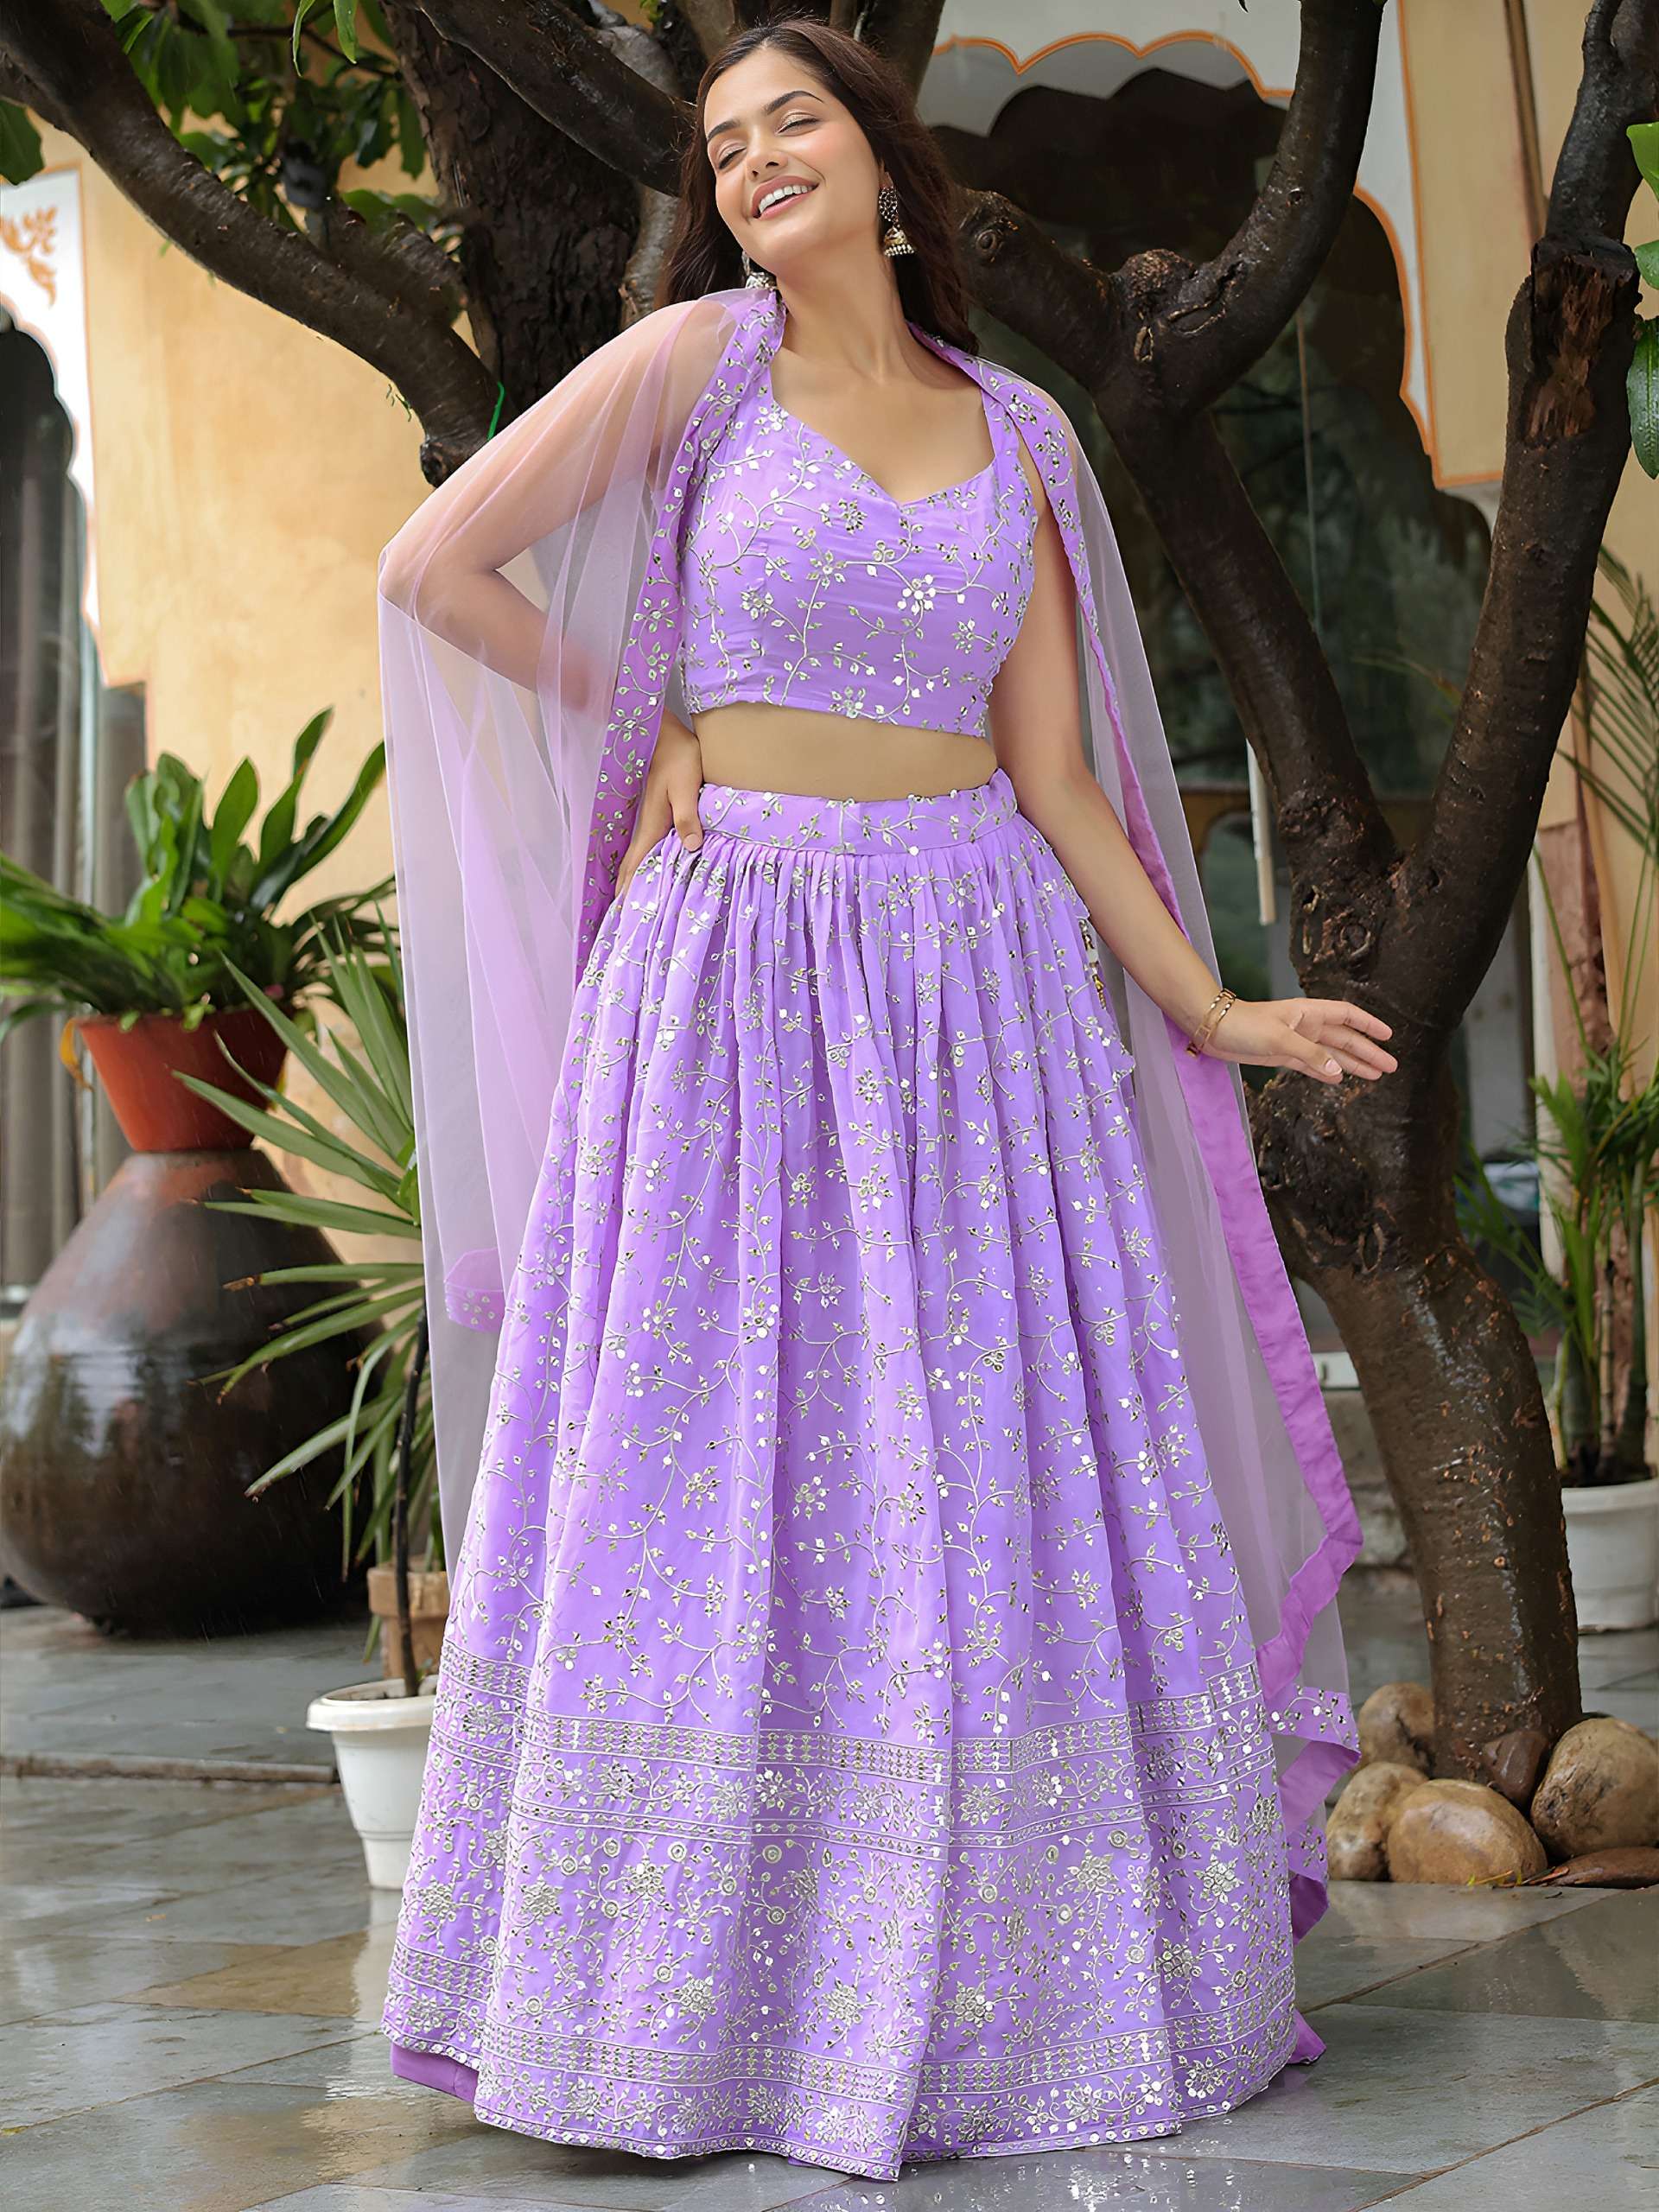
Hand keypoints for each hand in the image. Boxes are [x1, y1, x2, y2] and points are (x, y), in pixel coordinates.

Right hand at [613, 720, 704, 900]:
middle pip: (633, 866)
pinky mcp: (655, 813)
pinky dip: (642, 864)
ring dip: (633, 880)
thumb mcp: (686, 785)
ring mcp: (648, 820)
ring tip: (630, 904)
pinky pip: (646, 847)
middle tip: (622, 920)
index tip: (623, 917)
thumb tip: (690, 847)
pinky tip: (648, 871)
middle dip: (627, 893)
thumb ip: (687, 816)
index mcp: (653, 825)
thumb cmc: (677, 755)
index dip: (631, 890)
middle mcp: (646, 827)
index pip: (638, 865)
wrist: (664, 732)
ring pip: (638, 858)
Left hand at [1197, 995, 1396, 1084]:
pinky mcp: (1284, 1056)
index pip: (1347, 1016)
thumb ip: (1311, 1055)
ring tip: (1376, 1075)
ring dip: (1353, 1064)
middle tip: (1391, 1066)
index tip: (1388, 1035)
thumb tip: (1338, 1073)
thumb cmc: (1244, 1024)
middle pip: (1345, 1039)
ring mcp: (1296, 1042)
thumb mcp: (1280, 1038)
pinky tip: (1341, 1079)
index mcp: (1309, 1013)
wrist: (1214, 1030)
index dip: (1369, 1025)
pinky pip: (1313, 1065)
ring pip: (1332, 1055)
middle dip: (1368, 1052)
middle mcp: (1306, 1026)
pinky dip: (1327, 1072)